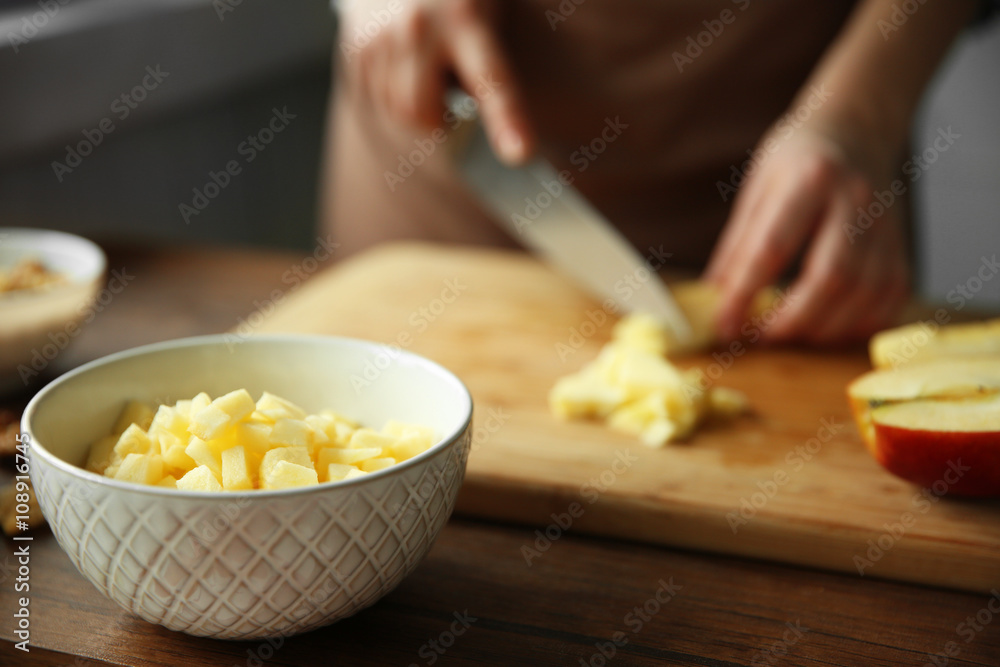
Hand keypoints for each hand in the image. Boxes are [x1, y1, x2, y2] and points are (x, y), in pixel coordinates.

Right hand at [339, 0, 533, 163]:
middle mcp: (420, 27)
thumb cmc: (464, 0)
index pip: (490, 79)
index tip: (521, 153)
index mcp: (467, 18)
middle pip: (420, 113)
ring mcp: (382, 36)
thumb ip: (490, 64)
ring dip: (416, 110)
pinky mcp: (357, 46)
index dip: (507, 119)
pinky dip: (393, 98)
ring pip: (395, 112)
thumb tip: (489, 129)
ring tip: (431, 74)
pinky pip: (374, 99)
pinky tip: (408, 70)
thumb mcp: (488, 15)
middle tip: (453, 110)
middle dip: (437, 124)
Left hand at [704, 124, 909, 344]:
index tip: (724, 324)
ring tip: (787, 334)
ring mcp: (885, 225)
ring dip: (822, 329)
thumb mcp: (757, 188)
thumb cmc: (797, 159)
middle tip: (760, 337)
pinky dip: (858, 324)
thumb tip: (715, 300)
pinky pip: (889, 298)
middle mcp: (855, 200)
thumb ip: (738, 246)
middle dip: (792, 319)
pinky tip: (827, 328)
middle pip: (831, 277)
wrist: (857, 129)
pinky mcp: (901, 246)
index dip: (745, 294)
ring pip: (863, 293)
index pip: (773, 248)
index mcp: (810, 179)